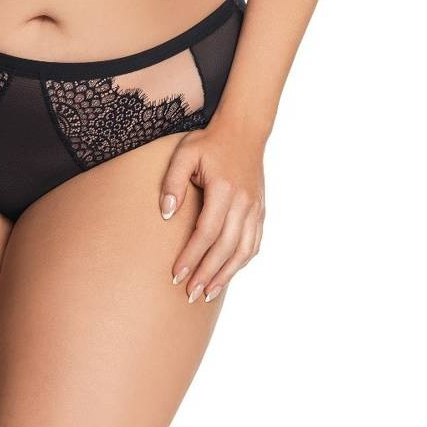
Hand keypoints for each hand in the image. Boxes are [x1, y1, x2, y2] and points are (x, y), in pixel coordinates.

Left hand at [159, 122, 265, 303]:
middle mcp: (243, 202)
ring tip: (208, 293)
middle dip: (207, 274)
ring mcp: (255, 208)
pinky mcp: (260, 210)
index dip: (191, 256)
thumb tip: (166, 214)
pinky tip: (228, 274)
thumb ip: (172, 183)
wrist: (243, 131)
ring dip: (226, 274)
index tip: (176, 275)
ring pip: (243, 250)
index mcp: (223, 190)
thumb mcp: (184, 155)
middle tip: (190, 294)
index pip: (206, 232)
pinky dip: (242, 262)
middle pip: (225, 247)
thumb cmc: (208, 143)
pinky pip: (254, 242)